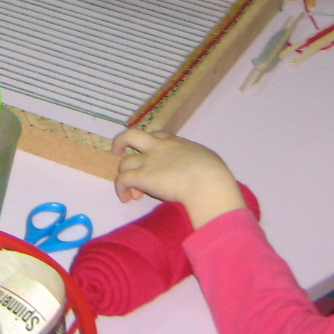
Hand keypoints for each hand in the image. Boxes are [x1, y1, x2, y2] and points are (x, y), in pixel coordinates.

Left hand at [111, 128, 246, 228]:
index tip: (151, 155)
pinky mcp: (142, 176)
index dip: (150, 144)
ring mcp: (149, 161)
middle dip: (121, 142)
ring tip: (135, 193)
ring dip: (125, 176)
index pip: (158, 136)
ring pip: (125, 163)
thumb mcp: (207, 158)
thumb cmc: (214, 174)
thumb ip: (197, 160)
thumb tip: (200, 169)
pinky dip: (121, 189)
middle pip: (132, 135)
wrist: (208, 183)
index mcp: (176, 143)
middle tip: (118, 153)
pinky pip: (122, 180)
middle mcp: (159, 147)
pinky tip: (126, 198)